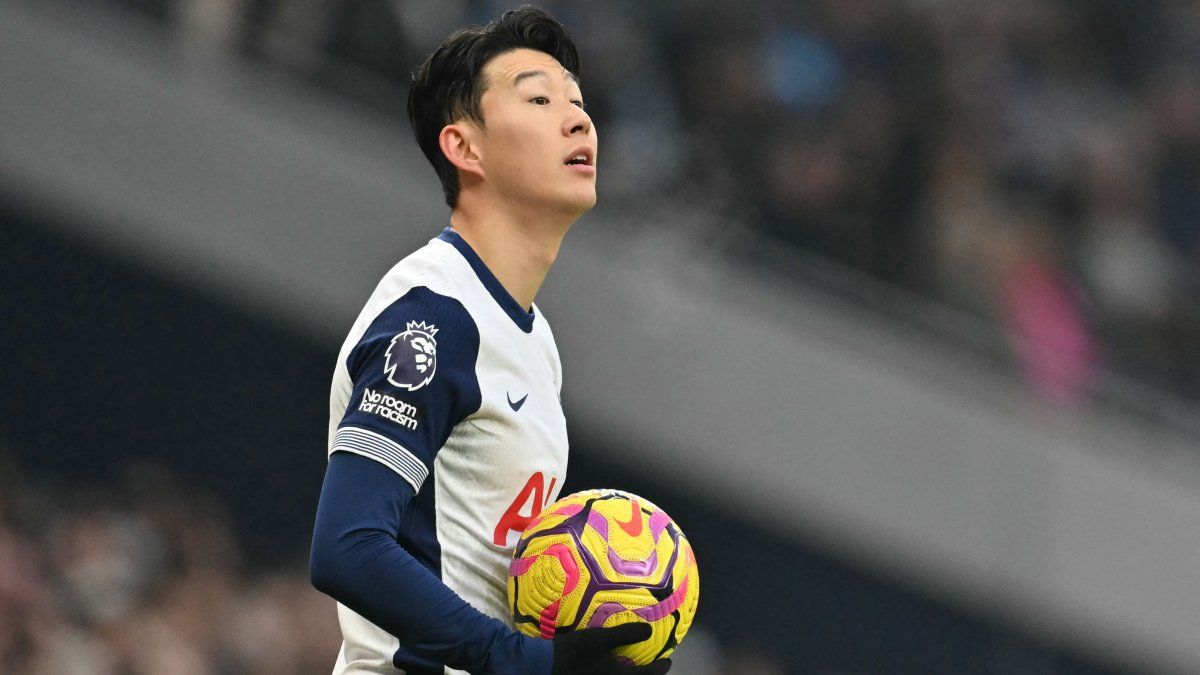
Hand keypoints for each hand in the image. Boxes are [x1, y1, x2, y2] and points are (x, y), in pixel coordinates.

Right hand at [551, 623, 670, 674]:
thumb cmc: (575, 653)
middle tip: (652, 667)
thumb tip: (648, 630)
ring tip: (633, 666)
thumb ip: (626, 634)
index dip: (660, 669)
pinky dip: (616, 674)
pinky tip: (610, 666)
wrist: (544, 667)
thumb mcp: (601, 639)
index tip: (667, 662)